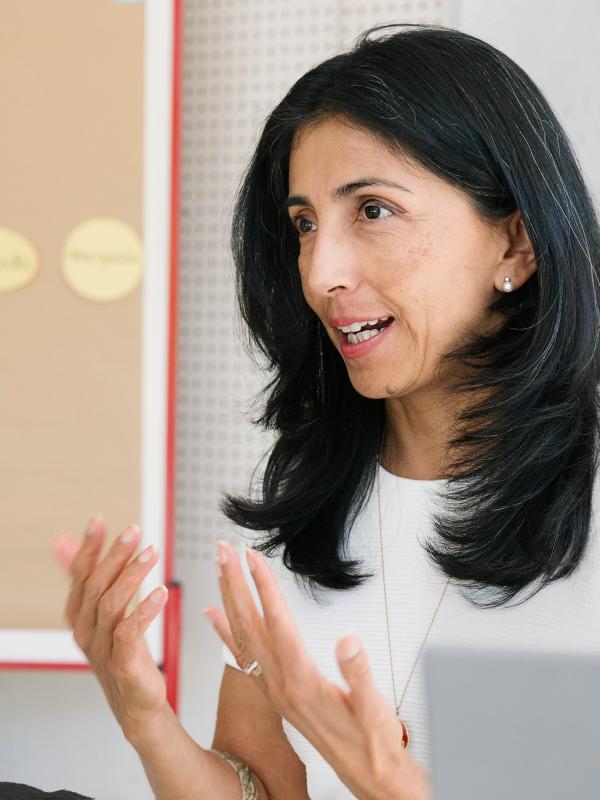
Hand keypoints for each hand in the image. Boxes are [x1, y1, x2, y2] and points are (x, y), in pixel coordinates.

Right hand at [52, 514, 168, 737]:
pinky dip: (145, 610)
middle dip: (114, 555)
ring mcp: (102, 648)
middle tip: (134, 530)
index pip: (79, 575)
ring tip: (153, 552)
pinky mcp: (122, 664)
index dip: (88, 547)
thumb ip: (87, 577)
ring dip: (132, 575)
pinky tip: (162, 592)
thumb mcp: (103, 612)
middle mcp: (86, 631)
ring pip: (111, 605)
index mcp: (79, 616)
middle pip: (95, 586)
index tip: (99, 520)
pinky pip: (129, 632)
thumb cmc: (122, 653)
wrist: (137, 703)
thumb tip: (63, 541)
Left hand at [202, 542, 431, 799]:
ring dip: (231, 600)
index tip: (252, 558)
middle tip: (223, 550)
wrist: (366, 774)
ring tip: (220, 569)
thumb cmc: (372, 741)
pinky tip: (215, 616)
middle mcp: (281, 682)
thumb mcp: (374, 710)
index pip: (277, 624)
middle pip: (251, 625)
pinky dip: (226, 632)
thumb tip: (348, 642)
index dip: (264, 589)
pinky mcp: (277, 691)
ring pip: (244, 636)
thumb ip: (359, 676)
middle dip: (236, 584)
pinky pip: (243, 656)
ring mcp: (275, 687)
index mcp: (302, 680)